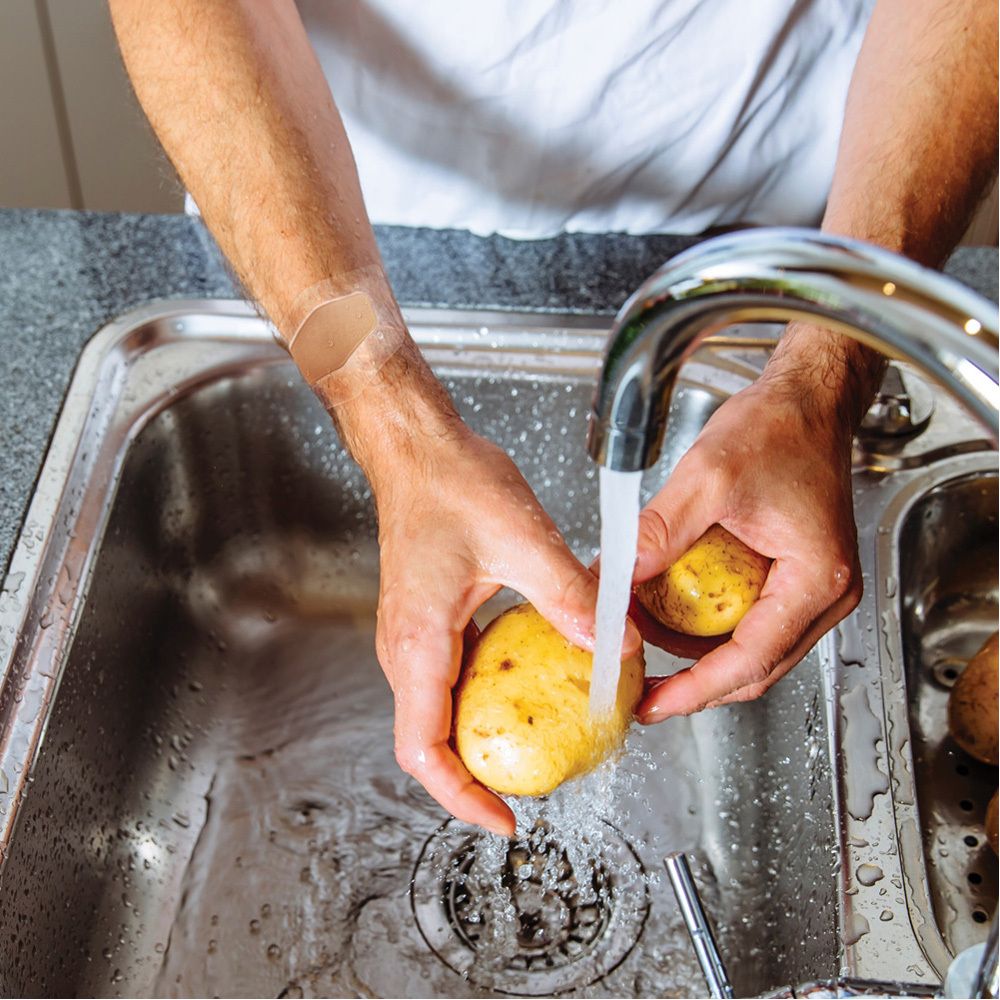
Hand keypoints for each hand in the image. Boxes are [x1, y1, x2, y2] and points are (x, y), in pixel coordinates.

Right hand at [368, 419, 641, 835]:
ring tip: (535, 745)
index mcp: (419, 640)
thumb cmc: (448, 482)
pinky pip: (451, 680)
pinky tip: (527, 686)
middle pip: (430, 742)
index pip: (424, 749)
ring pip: (439, 714)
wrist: (416, 448)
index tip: (505, 820)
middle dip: (477, 777)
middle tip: (533, 789)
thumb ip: (569, 597)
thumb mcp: (522, 539)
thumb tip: (616, 645)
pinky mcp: (428, 620)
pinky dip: (484, 700)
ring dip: (481, 740)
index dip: (461, 797)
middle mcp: (407, 647)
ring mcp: (413, 635)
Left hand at [633, 347, 866, 722]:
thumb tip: (614, 579)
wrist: (807, 401)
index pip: (751, 660)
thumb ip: (660, 533)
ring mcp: (811, 588)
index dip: (696, 690)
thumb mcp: (709, 478)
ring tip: (645, 643)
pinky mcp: (793, 576)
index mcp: (815, 581)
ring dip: (696, 653)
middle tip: (642, 686)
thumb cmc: (780, 429)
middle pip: (754, 666)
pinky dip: (707, 625)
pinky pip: (748, 619)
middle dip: (693, 681)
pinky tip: (668, 613)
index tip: (654, 704)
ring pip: (750, 647)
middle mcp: (823, 594)